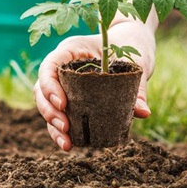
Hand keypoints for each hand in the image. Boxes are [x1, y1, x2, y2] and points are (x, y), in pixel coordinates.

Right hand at [33, 19, 156, 150]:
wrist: (132, 42)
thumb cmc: (130, 46)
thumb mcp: (136, 62)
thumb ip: (138, 87)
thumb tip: (143, 113)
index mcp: (72, 49)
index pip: (50, 65)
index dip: (50, 85)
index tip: (63, 104)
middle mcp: (63, 65)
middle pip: (43, 88)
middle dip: (49, 110)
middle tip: (65, 127)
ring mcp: (64, 82)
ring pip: (47, 104)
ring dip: (52, 125)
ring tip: (66, 143)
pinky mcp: (71, 97)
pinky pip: (60, 113)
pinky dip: (61, 129)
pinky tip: (69, 144)